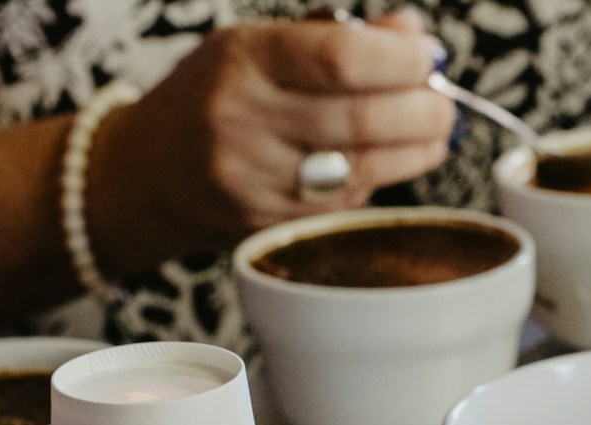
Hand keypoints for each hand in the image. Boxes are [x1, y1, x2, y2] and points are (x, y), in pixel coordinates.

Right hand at [87, 11, 453, 275]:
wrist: (145, 174)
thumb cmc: (213, 96)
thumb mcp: (260, 46)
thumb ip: (335, 38)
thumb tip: (413, 36)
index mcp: (244, 59)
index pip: (341, 57)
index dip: (401, 60)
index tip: (429, 58)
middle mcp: (243, 119)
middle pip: (360, 117)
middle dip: (422, 110)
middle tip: (445, 102)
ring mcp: (254, 178)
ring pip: (360, 167)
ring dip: (415, 149)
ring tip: (437, 131)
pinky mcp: (267, 222)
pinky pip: (343, 201)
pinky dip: (380, 177)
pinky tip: (396, 159)